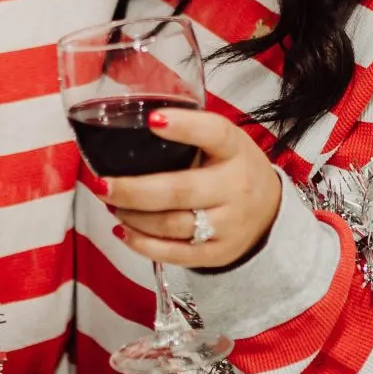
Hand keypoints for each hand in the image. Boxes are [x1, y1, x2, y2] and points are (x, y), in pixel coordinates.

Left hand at [102, 105, 282, 270]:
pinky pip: (176, 254)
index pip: (214, 133)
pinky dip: (143, 244)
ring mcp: (229, 224)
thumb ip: (191, 136)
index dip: (185, 127)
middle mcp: (236, 187)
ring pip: (173, 224)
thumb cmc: (233, 170)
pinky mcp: (219, 253)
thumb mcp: (225, 144)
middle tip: (102, 183)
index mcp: (236, 150)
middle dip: (134, 189)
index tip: (152, 119)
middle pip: (180, 190)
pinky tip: (123, 231)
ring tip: (112, 204)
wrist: (270, 215)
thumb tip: (132, 126)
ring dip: (133, 217)